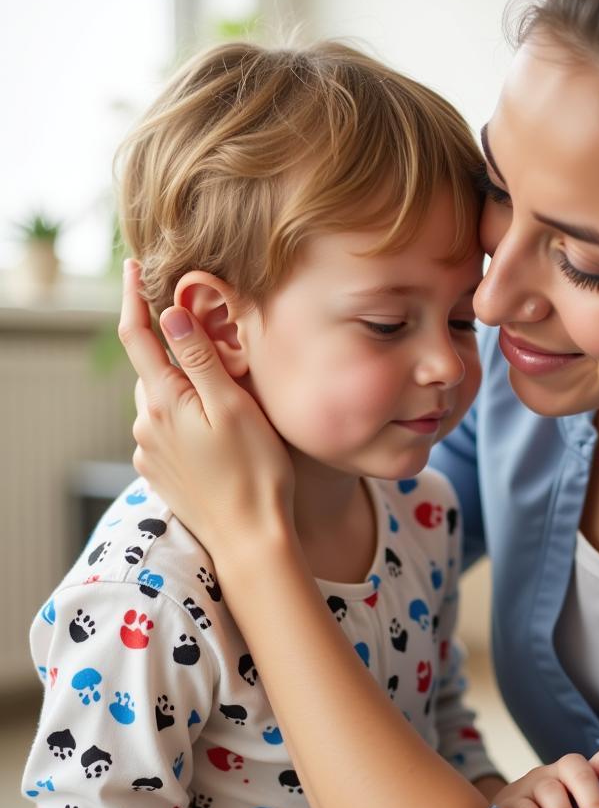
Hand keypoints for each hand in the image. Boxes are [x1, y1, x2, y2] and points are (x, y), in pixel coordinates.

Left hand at [118, 260, 294, 559]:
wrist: (251, 540)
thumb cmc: (255, 472)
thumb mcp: (234, 406)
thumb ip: (201, 359)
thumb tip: (173, 312)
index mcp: (163, 401)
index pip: (138, 335)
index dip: (134, 297)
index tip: (134, 267)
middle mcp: (145, 424)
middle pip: (153, 370)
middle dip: (174, 353)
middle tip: (215, 351)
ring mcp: (149, 452)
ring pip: (161, 403)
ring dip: (183, 392)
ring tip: (226, 405)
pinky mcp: (159, 474)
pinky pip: (165, 433)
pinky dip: (185, 423)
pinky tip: (218, 440)